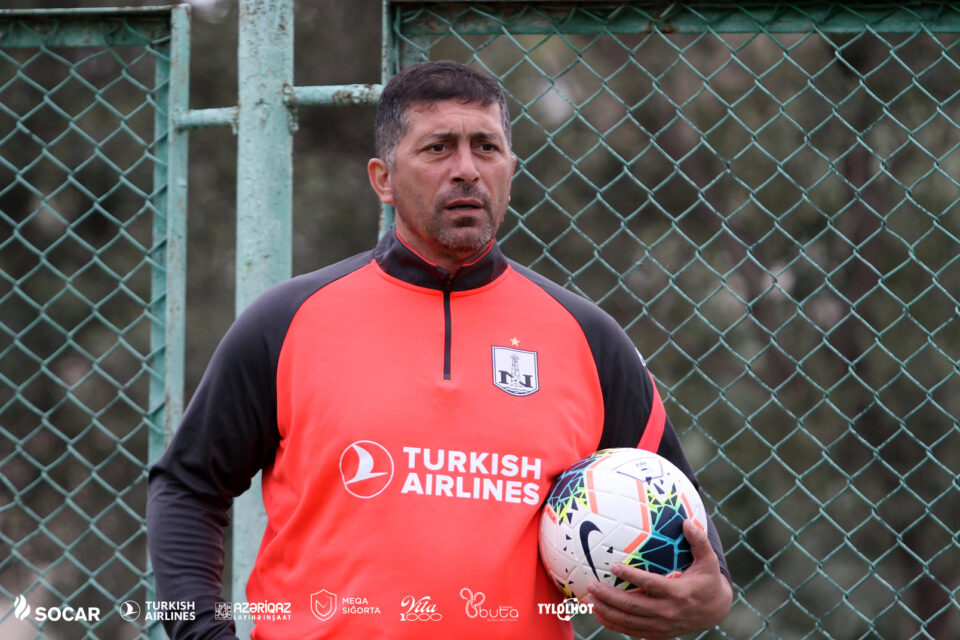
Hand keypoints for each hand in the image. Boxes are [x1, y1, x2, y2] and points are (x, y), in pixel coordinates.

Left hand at [581, 519, 731, 638]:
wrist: (715, 611)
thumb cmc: (708, 581)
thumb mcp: (708, 561)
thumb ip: (699, 541)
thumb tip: (687, 521)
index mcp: (679, 593)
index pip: (651, 585)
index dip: (632, 577)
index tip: (614, 566)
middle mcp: (668, 612)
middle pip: (634, 606)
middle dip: (610, 597)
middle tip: (592, 585)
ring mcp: (662, 625)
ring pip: (629, 621)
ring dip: (607, 611)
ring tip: (588, 599)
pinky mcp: (658, 633)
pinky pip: (632, 631)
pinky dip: (614, 624)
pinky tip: (599, 614)